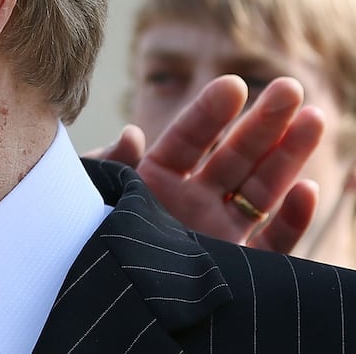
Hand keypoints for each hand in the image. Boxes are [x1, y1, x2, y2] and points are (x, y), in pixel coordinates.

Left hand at [90, 75, 323, 252]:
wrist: (109, 316)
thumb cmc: (86, 252)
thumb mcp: (89, 204)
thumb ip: (108, 169)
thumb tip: (133, 134)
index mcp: (151, 183)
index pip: (187, 140)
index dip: (210, 112)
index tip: (233, 84)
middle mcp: (190, 205)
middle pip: (233, 156)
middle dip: (263, 121)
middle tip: (291, 86)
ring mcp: (217, 235)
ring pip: (261, 190)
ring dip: (288, 155)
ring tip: (313, 116)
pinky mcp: (237, 269)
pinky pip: (273, 245)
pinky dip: (292, 219)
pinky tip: (307, 189)